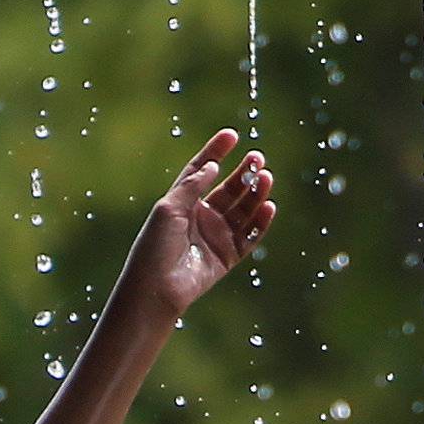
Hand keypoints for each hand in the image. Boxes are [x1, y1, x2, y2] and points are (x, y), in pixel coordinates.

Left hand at [125, 129, 277, 317]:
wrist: (157, 288)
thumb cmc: (155, 246)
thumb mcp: (168, 208)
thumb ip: (191, 185)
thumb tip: (213, 165)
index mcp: (183, 202)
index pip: (202, 170)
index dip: (216, 151)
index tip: (232, 135)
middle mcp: (202, 216)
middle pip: (229, 189)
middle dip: (244, 173)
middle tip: (258, 158)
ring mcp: (216, 236)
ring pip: (243, 210)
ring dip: (256, 194)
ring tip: (266, 179)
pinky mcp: (228, 256)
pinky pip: (250, 236)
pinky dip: (260, 222)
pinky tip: (268, 206)